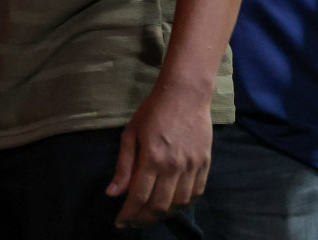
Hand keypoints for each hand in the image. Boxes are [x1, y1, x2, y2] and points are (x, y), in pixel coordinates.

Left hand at [107, 81, 211, 226]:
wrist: (185, 95)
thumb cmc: (152, 111)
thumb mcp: (130, 134)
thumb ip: (123, 166)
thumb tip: (112, 193)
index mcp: (152, 158)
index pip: (139, 197)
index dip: (129, 214)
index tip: (120, 223)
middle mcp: (174, 166)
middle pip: (159, 206)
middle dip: (144, 219)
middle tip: (133, 221)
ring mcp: (192, 166)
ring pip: (179, 203)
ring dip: (163, 214)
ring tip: (150, 214)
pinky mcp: (205, 164)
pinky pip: (196, 193)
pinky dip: (183, 204)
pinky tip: (172, 204)